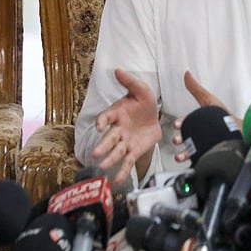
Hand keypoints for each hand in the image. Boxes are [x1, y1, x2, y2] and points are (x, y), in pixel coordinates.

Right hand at [93, 68, 161, 184]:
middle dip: (102, 146)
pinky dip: (122, 172)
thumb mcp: (141, 89)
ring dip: (109, 159)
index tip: (99, 126)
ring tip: (102, 166)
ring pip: (116, 152)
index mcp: (117, 113)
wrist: (155, 116)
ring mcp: (125, 142)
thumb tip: (118, 69)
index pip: (106, 117)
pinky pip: (127, 162)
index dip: (102, 121)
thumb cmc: (144, 102)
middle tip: (95, 153)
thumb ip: (130, 81)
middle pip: (109, 138)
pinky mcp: (133, 151)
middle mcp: (118, 129)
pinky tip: (117, 181)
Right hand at [169, 72, 235, 163]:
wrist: (240, 136)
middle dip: (180, 139)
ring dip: (183, 153)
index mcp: (203, 122)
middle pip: (187, 137)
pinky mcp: (211, 157)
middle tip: (176, 140)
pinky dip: (192, 162)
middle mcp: (205, 134)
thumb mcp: (209, 102)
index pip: (188, 123)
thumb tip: (187, 75)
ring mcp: (208, 146)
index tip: (176, 124)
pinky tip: (189, 162)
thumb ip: (197, 89)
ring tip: (179, 156)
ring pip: (191, 151)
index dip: (180, 123)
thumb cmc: (225, 118)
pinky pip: (199, 161)